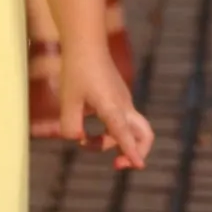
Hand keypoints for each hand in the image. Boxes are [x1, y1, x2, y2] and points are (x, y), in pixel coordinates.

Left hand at [58, 45, 153, 168]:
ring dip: (113, 143)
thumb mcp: (67, 100)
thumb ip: (70, 125)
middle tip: (118, 163)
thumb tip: (77, 139)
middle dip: (136, 152)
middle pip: (144, 134)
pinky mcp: (119, 98)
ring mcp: (124, 102)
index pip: (125, 134)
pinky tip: (90, 129)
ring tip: (86, 142)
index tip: (139, 166)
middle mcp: (123, 106)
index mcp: (112, 107)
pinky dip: (110, 132)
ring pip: (131, 130)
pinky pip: (121, 121)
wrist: (87, 44)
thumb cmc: (76, 70)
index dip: (132, 152)